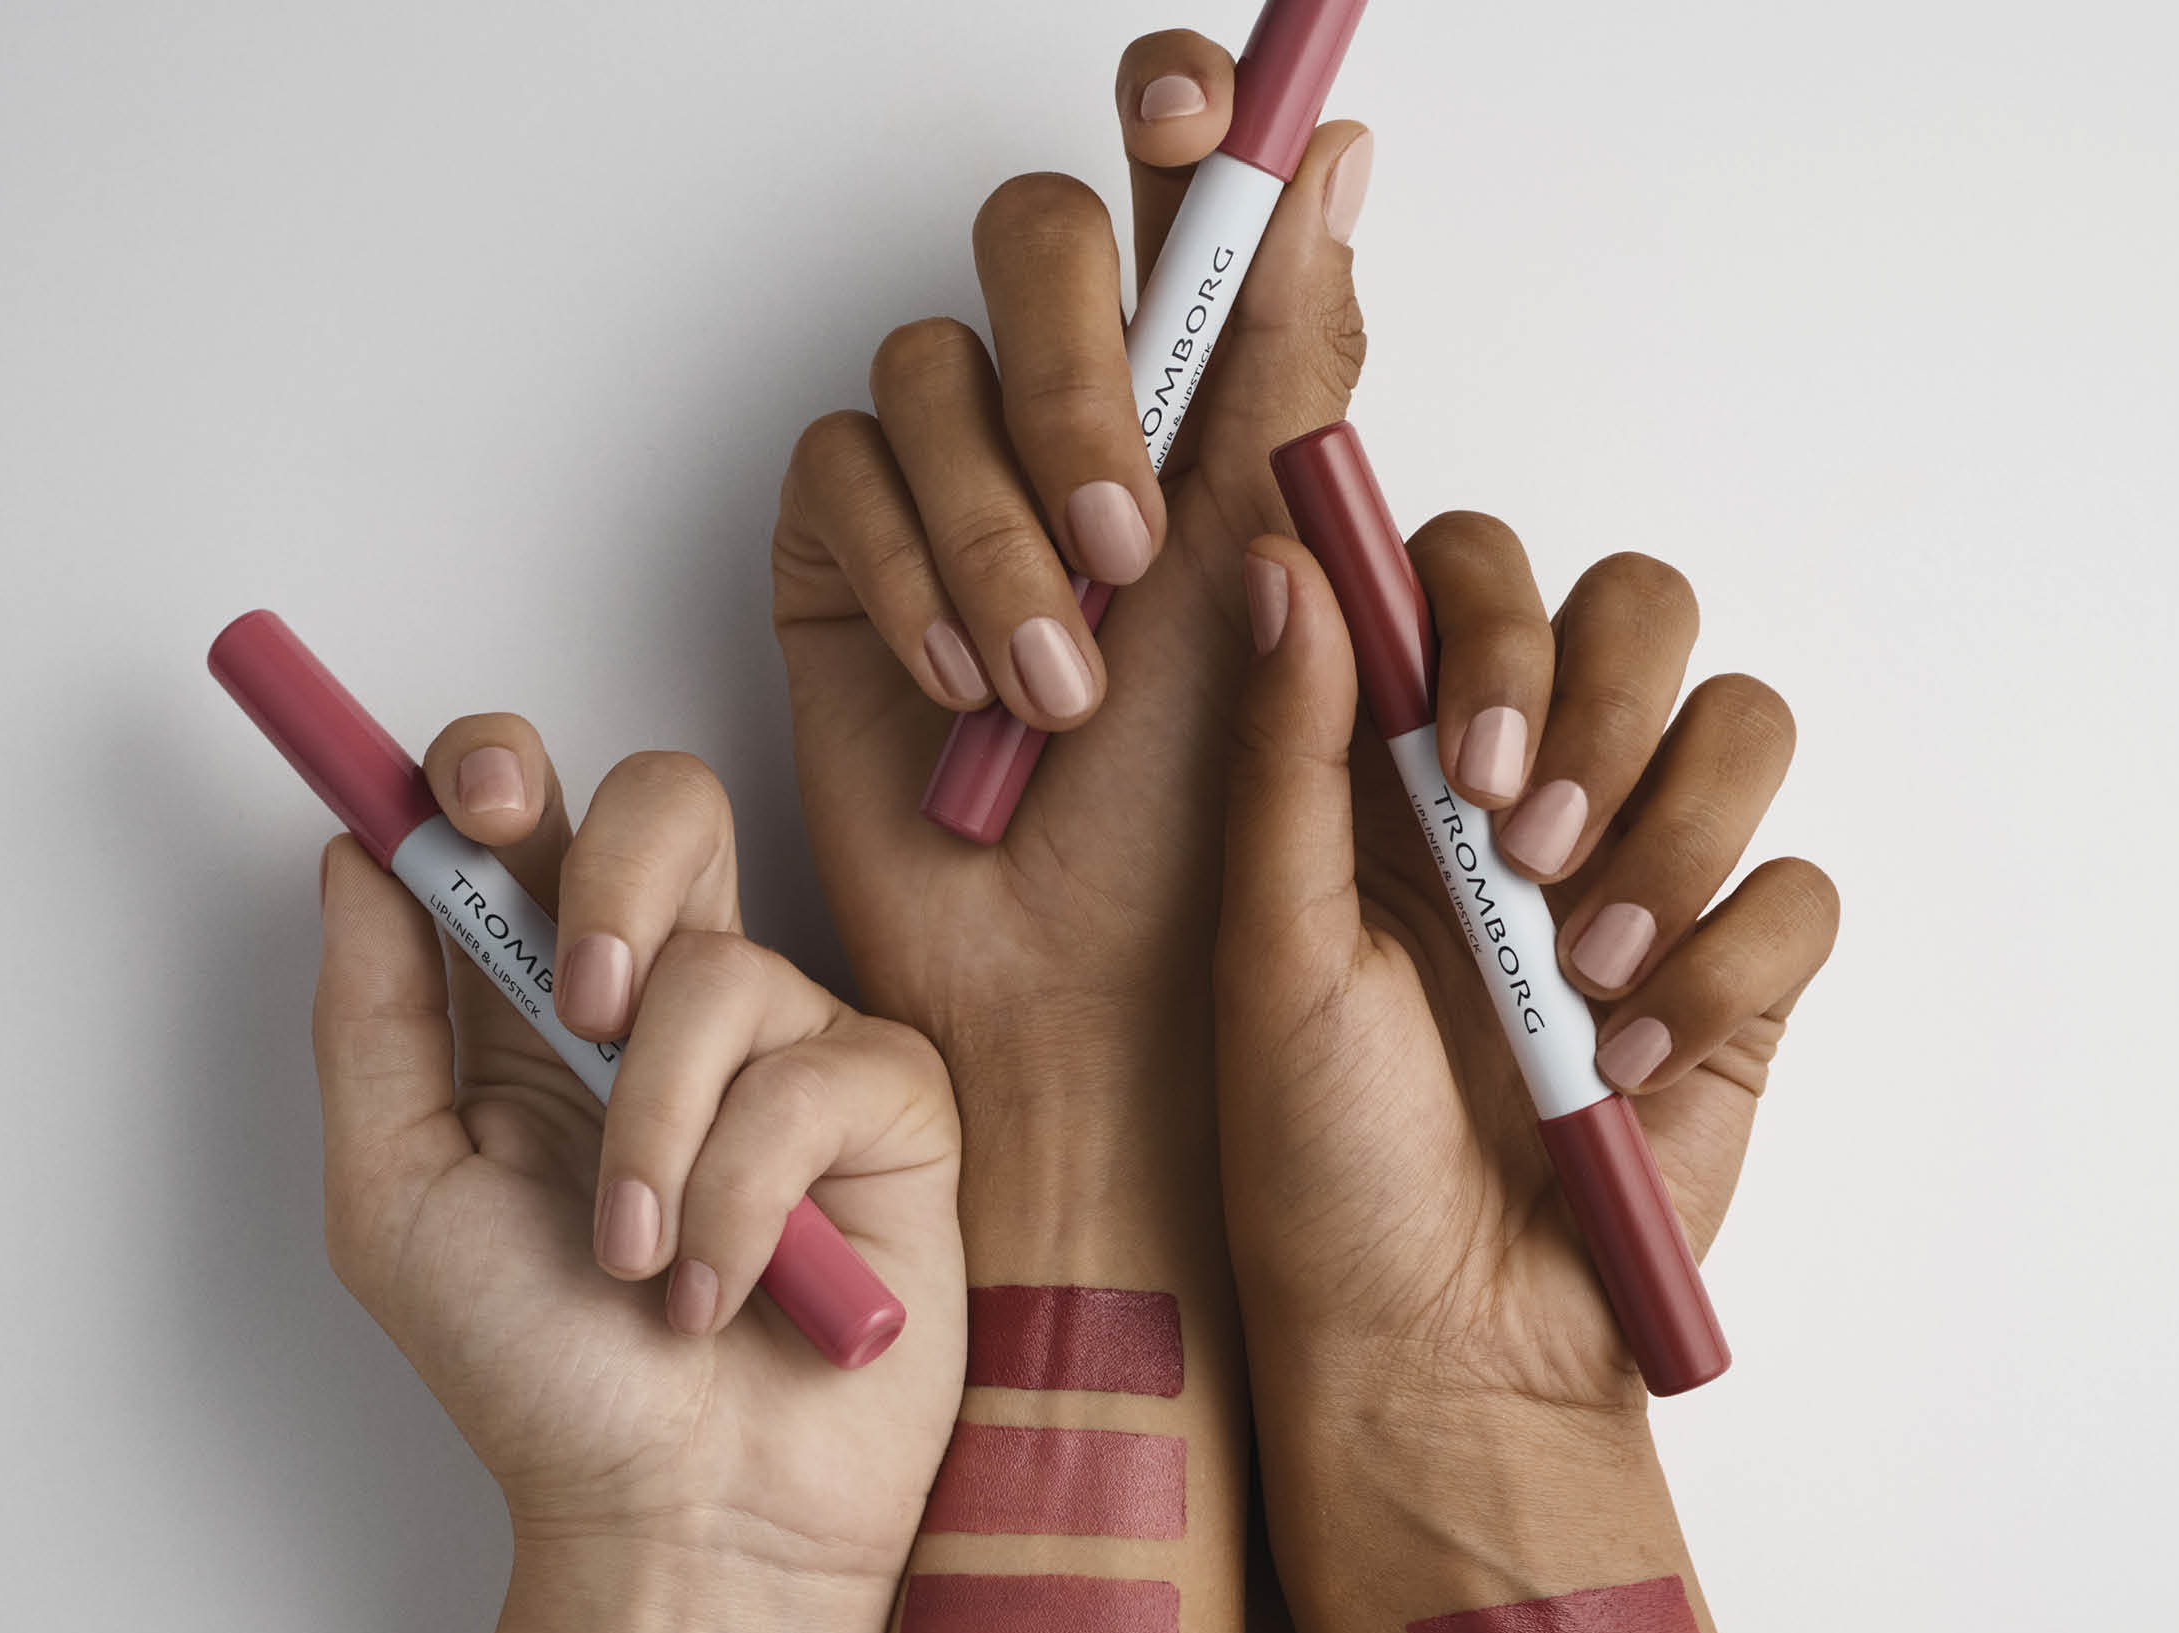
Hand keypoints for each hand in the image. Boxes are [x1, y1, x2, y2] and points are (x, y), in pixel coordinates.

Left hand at [313, 724, 963, 1583]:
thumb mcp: (400, 1197)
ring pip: (720, 969)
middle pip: (668, 805)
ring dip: (653, 1133)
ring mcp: (787, 1050)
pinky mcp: (888, 1109)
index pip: (531, 823)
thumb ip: (374, 1019)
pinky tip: (726, 1292)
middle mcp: (668, 1007)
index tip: (466, 798)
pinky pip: (811, 1079)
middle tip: (573, 1007)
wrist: (682, 1518)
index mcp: (542, 1010)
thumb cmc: (540, 1381)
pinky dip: (740, 1198)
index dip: (496, 771)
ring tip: (638, 1263)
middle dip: (609, 878)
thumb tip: (356, 850)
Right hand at [773, 30, 1373, 1099]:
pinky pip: (841, 474)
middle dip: (1073, 374)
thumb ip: (1288, 362)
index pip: (1180, 201)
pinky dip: (910, 577)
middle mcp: (1069, 427)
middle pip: (1035, 239)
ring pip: (926, 365)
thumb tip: (1337, 151)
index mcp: (1198, 409)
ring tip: (1059, 691)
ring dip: (997, 528)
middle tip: (1127, 531)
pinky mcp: (843, 558)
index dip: (1180, 120)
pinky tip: (964, 689)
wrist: (1084, 982)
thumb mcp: (1270, 573)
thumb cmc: (1200, 818)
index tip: (1190, 103)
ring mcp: (947, 489)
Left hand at [1218, 523, 1837, 1416]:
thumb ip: (1289, 756)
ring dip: (1672, 833)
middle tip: (1527, 846)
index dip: (1490, 614)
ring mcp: (1642, 885)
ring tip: (1583, 975)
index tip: (1461, 753)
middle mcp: (1525, 806)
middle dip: (1599, 701)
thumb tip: (1284, 562)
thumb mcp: (1274, 958)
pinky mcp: (1736, 983)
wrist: (1436, 1343)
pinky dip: (1727, 967)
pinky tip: (1631, 1068)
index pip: (1472, 579)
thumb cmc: (1323, 1169)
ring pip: (1741, 721)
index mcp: (1397, 782)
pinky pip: (1799, 888)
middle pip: (1636, 607)